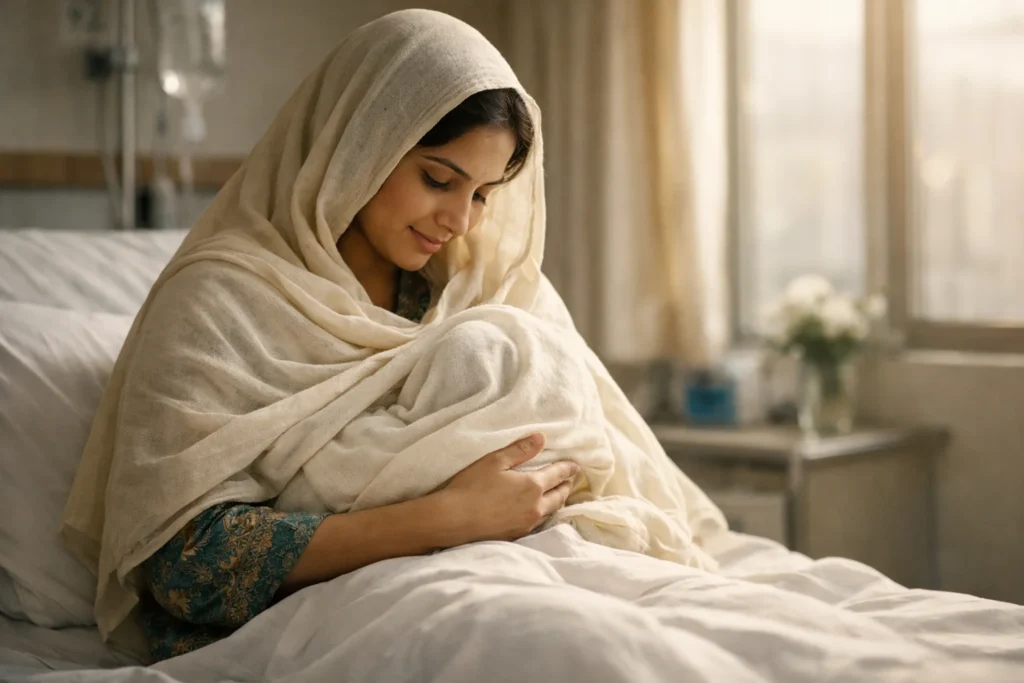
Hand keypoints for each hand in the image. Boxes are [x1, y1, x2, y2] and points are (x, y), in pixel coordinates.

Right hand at [440, 433, 579, 543]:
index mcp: (533, 486)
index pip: (558, 475)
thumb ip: (521, 450)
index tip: (576, 466)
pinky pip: (538, 523)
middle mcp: (535, 507)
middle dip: (566, 486)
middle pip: (559, 496)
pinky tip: (538, 513)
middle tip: (570, 480)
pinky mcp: (517, 535)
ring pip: (550, 511)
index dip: (568, 469)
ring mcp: (527, 524)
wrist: (453, 520)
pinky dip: (543, 514)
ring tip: (558, 495)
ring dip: (557, 501)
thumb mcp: (495, 461)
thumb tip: (542, 438)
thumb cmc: (472, 486)